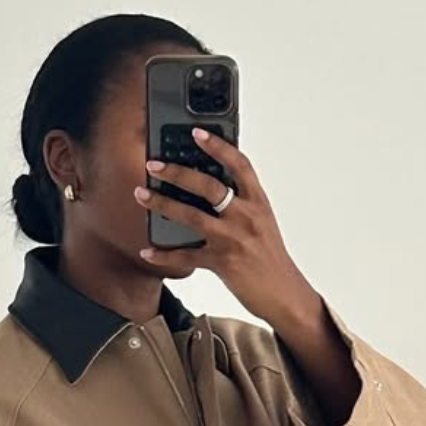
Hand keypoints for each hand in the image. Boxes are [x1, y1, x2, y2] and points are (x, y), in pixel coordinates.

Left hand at [136, 128, 315, 324]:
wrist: (284, 293)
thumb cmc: (270, 257)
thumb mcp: (262, 222)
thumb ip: (241, 203)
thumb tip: (210, 185)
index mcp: (258, 202)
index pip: (239, 164)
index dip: (218, 145)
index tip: (196, 133)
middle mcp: (246, 216)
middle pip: (208, 185)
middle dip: (177, 172)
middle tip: (154, 164)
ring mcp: (233, 239)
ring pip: (190, 216)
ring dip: (161, 203)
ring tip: (141, 194)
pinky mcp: (222, 263)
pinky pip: (185, 256)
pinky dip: (163, 254)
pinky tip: (147, 251)